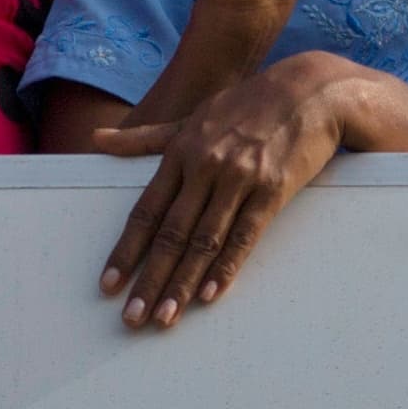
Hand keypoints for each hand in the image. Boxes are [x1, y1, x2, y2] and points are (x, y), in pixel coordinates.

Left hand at [88, 52, 358, 326]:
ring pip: (204, 240)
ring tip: (165, 317)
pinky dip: (227, 266)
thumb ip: (145, 138)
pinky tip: (211, 294)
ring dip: (183, 283)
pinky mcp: (273, 189)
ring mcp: (240, 179)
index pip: (146, 211)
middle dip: (149, 279)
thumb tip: (96, 139)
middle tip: (132, 317)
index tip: (108, 285)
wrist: (311, 90)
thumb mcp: (192, 117)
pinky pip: (245, 235)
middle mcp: (205, 166)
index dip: (126, 250)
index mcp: (181, 152)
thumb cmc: (248, 104)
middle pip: (171, 233)